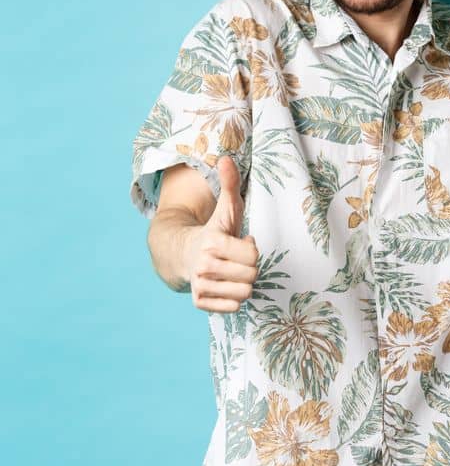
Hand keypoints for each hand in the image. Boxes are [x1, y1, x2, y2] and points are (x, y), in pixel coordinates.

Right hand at [181, 155, 258, 313]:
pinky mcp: (200, 302)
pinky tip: (225, 285)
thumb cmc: (213, 231)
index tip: (240, 242)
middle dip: (249, 267)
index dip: (251, 248)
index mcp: (212, 242)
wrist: (180, 254)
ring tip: (231, 271)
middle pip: (251, 275)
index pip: (254, 255)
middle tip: (236, 259)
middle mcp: (204, 266)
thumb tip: (226, 158)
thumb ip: (229, 184)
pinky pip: (233, 308)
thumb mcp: (225, 208)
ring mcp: (200, 285)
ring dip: (243, 283)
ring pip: (245, 293)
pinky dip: (233, 299)